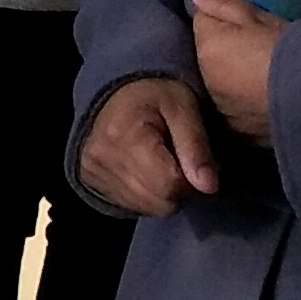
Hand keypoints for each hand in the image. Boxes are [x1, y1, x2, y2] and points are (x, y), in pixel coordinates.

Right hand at [77, 73, 220, 216]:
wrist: (113, 91)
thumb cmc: (154, 94)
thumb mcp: (183, 108)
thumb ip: (196, 147)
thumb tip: (210, 187)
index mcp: (126, 136)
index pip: (169, 184)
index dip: (192, 179)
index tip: (194, 160)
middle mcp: (103, 160)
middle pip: (159, 202)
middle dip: (179, 189)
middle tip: (182, 162)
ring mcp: (93, 174)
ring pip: (147, 208)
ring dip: (164, 194)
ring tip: (165, 165)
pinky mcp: (90, 182)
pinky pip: (131, 206)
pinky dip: (147, 196)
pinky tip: (148, 173)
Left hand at [186, 0, 286, 145]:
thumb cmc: (286, 49)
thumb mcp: (259, 18)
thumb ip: (223, 5)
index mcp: (207, 46)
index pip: (202, 23)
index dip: (225, 21)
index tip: (248, 25)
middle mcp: (204, 79)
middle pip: (207, 57)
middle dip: (224, 52)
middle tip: (257, 51)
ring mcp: (219, 108)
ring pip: (218, 85)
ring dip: (230, 80)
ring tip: (260, 79)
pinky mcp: (236, 131)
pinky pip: (233, 110)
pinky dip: (242, 105)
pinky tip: (264, 101)